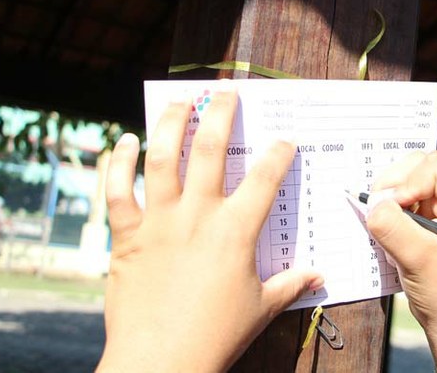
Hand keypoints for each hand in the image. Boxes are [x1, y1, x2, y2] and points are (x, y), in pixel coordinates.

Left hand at [97, 92, 322, 372]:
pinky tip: (124, 140)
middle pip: (209, 149)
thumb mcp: (261, 309)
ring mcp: (158, 221)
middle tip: (226, 92)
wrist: (159, 362)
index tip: (284, 139)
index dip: (278, 153)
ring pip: (161, 157)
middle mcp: (197, 215)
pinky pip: (117, 189)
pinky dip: (117, 162)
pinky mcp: (126, 234)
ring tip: (179, 100)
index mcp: (235, 231)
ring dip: (170, 123)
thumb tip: (319, 276)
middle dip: (220, 114)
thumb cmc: (215, 336)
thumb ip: (290, 285)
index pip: (264, 178)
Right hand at [366, 151, 436, 372]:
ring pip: (406, 183)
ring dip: (387, 198)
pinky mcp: (423, 223)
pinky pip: (400, 203)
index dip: (408, 181)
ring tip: (381, 223)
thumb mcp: (419, 260)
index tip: (394, 207)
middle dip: (393, 184)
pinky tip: (383, 230)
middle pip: (417, 167)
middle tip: (377, 207)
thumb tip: (371, 203)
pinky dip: (386, 211)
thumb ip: (394, 228)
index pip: (433, 167)